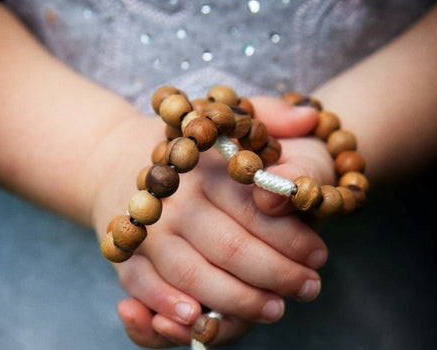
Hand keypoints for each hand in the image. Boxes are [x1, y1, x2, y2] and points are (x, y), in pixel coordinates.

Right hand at [88, 105, 327, 346]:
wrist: (116, 159)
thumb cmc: (186, 148)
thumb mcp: (228, 118)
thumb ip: (270, 116)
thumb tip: (309, 117)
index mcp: (205, 166)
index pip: (256, 208)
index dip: (294, 238)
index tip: (320, 255)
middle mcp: (175, 198)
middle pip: (231, 248)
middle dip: (277, 275)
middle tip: (309, 288)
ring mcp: (147, 229)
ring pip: (195, 275)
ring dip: (238, 301)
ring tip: (275, 310)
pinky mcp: (124, 254)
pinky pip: (145, 287)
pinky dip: (168, 308)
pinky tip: (199, 320)